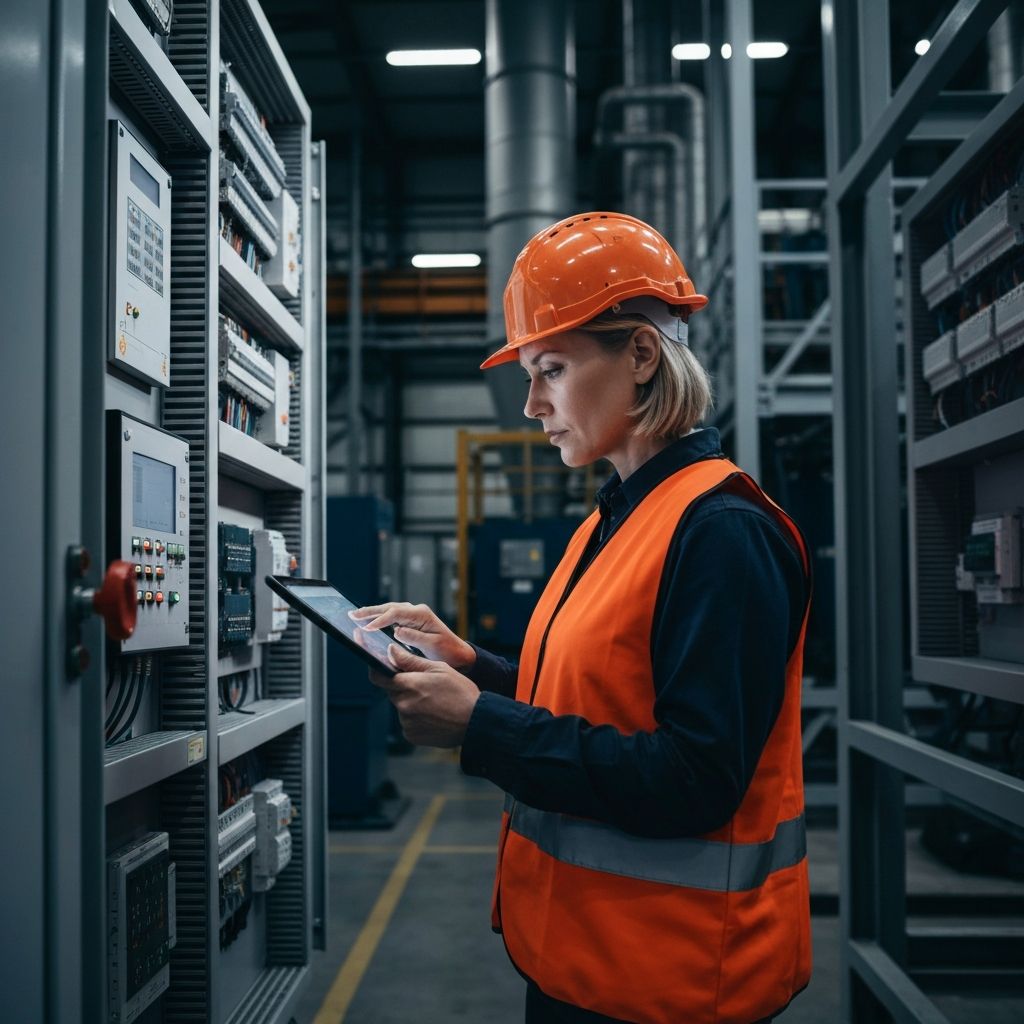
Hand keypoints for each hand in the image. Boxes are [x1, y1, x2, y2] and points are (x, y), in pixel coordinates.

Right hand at [349, 601, 475, 669]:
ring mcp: (413, 615)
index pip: (395, 614)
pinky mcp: (411, 621)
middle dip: (370, 611)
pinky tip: (369, 621)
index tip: (367, 628)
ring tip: (356, 616)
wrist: (458, 652)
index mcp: (421, 614)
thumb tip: (397, 630)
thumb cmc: (447, 650)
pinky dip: (380, 617)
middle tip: (352, 615)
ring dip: (373, 612)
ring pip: (389, 610)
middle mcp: (416, 611)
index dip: (380, 620)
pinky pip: (392, 616)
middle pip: (389, 608)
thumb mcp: (432, 645)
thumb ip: (414, 637)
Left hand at [369, 644, 479, 747]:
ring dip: (411, 703)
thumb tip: (391, 651)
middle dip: (403, 686)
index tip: (380, 665)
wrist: (475, 722)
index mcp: (408, 685)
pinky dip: (416, 718)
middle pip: (392, 692)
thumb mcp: (438, 669)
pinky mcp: (411, 736)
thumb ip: (411, 660)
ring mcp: (406, 722)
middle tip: (424, 686)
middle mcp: (403, 705)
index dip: (377, 669)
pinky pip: (408, 722)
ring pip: (401, 707)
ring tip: (434, 702)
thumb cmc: (460, 692)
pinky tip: (433, 715)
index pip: (378, 677)